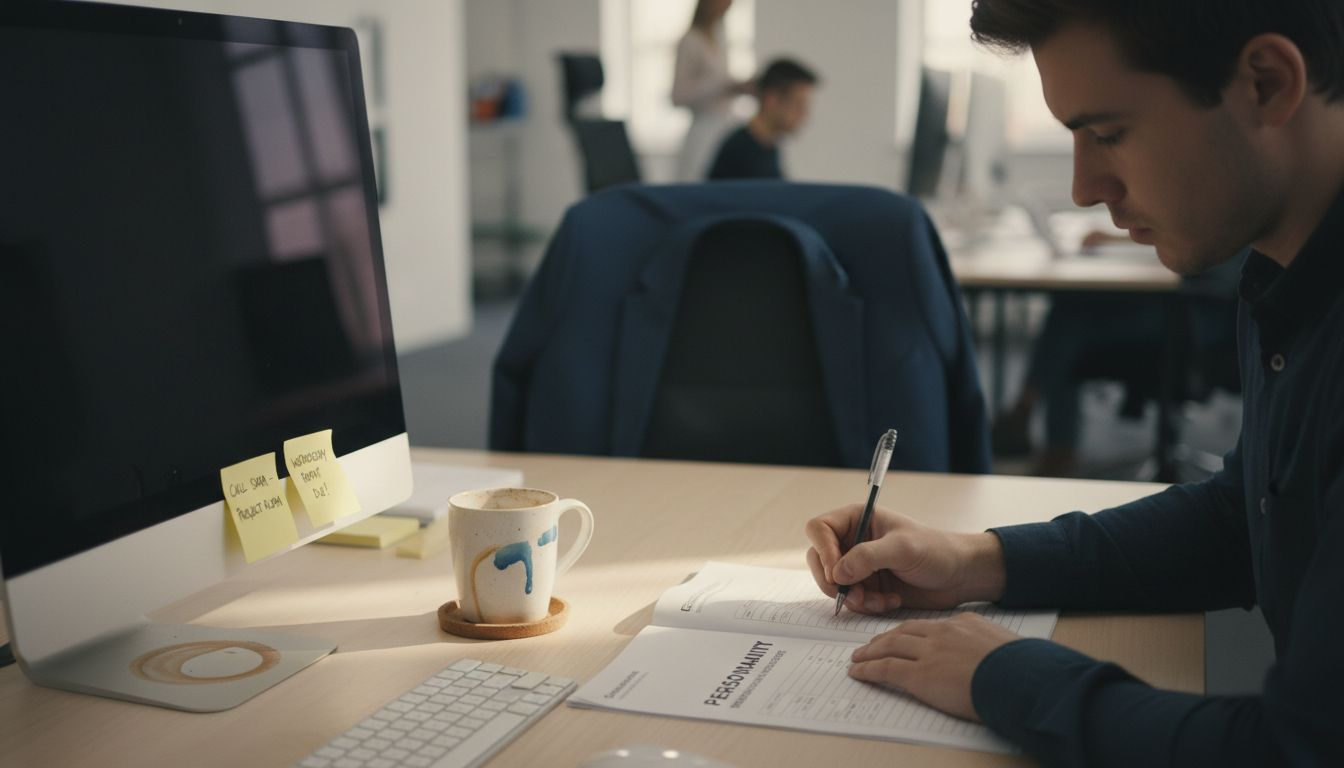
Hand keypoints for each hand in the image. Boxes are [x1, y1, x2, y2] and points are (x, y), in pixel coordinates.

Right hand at [804, 505, 1005, 612]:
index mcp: (858, 519)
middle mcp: (853, 541)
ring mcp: (858, 565)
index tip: (837, 572)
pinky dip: (866, 606)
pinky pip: (850, 600)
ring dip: (853, 598)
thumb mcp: (903, 548)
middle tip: (852, 595)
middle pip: (819, 560)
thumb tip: (837, 573)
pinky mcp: (867, 586)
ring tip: (879, 601)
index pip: (819, 529)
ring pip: (833, 585)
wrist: (960, 576)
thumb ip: (868, 557)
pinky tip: (890, 601)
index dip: (823, 550)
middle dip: (834, 582)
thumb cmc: (936, 551)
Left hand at [849, 612, 1020, 720]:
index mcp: (963, 624)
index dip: (909, 632)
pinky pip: (886, 669)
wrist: (1020, 678)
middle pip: (904, 631)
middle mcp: (942, 633)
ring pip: (890, 647)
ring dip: (870, 652)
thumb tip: (989, 656)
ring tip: (858, 657)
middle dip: (885, 638)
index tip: (900, 636)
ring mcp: (930, 653)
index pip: (928, 625)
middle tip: (872, 644)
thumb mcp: (1004, 645)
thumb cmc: (1021, 667)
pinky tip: (857, 672)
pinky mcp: (920, 675)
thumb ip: (987, 644)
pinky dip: (868, 669)